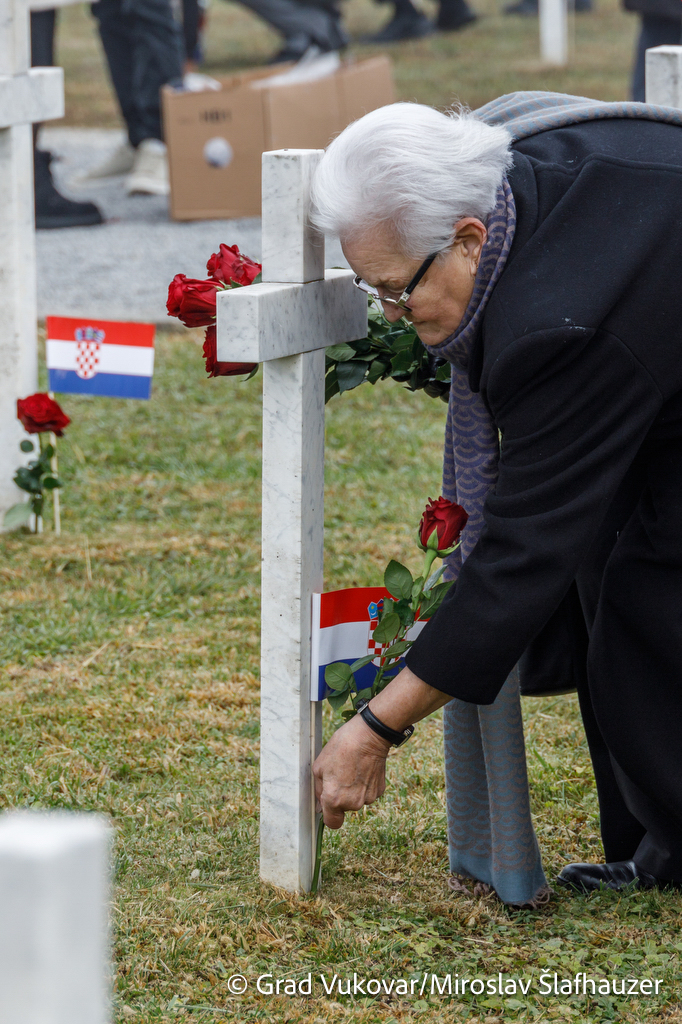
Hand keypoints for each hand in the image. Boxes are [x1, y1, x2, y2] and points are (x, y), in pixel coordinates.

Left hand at [313, 713, 390, 828]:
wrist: (369, 736)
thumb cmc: (341, 747)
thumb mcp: (319, 766)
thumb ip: (318, 790)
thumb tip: (320, 805)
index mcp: (334, 799)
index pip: (332, 823)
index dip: (329, 815)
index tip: (328, 805)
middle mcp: (352, 803)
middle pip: (344, 808)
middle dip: (340, 796)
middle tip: (339, 775)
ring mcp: (368, 798)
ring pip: (356, 800)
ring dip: (353, 790)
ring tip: (351, 769)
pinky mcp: (379, 791)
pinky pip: (367, 793)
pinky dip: (364, 785)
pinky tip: (362, 769)